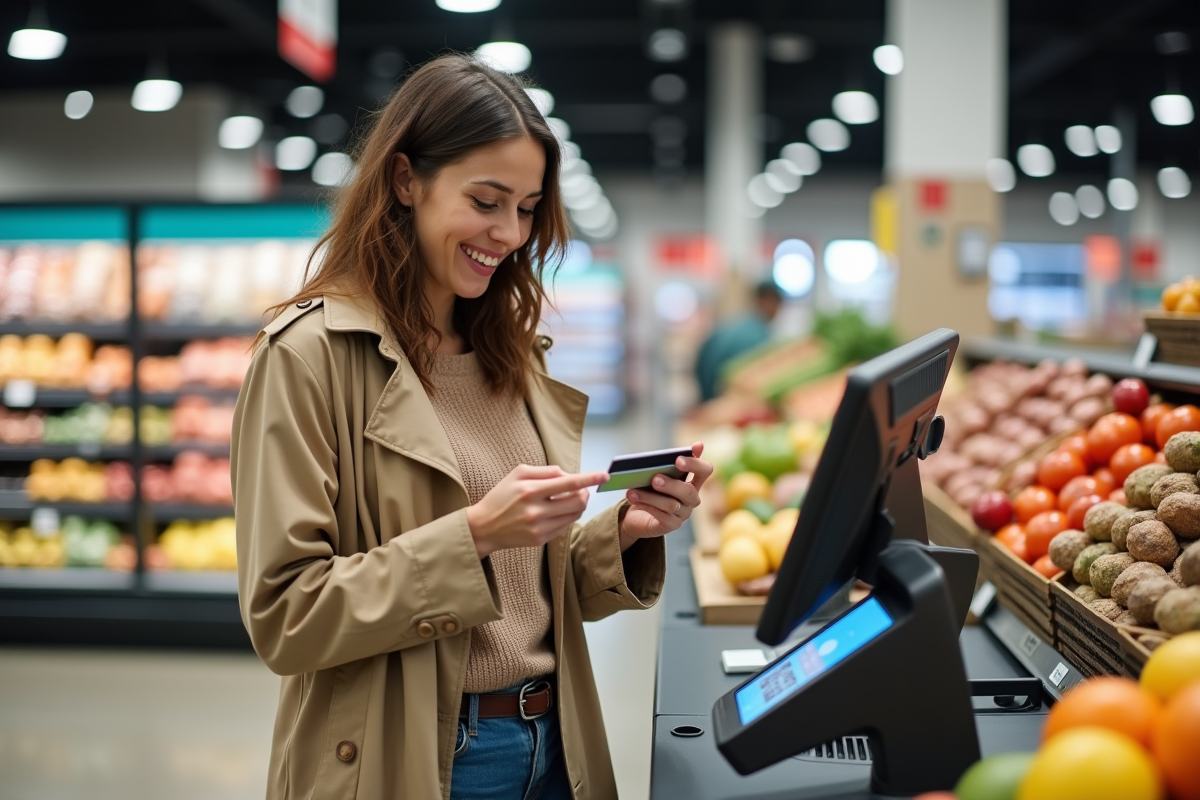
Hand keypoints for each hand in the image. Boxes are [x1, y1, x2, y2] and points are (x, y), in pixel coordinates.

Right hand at [466, 464, 608, 558]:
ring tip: (567, 499)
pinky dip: (566, 516)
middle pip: (577, 501)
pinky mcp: (540, 540)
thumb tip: (568, 474)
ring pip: (574, 515)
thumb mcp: (518, 474)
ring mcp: (539, 527)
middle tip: (581, 489)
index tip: (604, 475)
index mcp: (530, 490)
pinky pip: (565, 526)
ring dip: (578, 505)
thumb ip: (545, 471)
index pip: (568, 483)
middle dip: (585, 493)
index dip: (589, 478)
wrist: (484, 527)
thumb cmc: (501, 496)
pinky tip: (556, 511)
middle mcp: (536, 510)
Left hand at [618, 442, 713, 550]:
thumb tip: (674, 449)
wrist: (638, 514)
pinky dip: (647, 507)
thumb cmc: (651, 489)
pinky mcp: (671, 525)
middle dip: (671, 484)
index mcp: (693, 481)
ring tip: (633, 491)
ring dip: (650, 497)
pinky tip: (634, 499)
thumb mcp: (658, 473)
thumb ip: (666, 461)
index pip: (705, 470)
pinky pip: (662, 517)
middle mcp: (692, 498)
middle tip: (654, 479)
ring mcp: (683, 513)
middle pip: (689, 491)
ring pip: (671, 505)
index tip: (678, 459)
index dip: (694, 464)